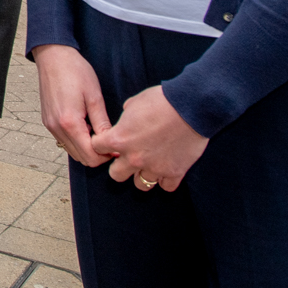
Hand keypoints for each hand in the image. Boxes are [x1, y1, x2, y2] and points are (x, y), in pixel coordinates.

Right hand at [31, 43, 111, 166]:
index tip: (117, 145)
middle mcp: (57, 128)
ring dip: (86, 148)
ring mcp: (50, 126)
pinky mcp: (48, 121)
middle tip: (110, 140)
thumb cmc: (75, 71)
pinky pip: (64, 141)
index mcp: (70, 123)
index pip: (90, 156)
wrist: (53, 56)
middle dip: (98, 154)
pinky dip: (77, 140)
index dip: (107, 155)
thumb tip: (113, 143)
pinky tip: (85, 126)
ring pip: (72, 151)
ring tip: (97, 131)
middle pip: (81, 158)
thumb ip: (102, 124)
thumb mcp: (95, 97)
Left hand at [91, 84, 207, 190]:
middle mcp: (133, 158)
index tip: (109, 142)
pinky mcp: (174, 173)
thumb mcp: (133, 103)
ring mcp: (154, 168)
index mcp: (119, 139)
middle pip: (116, 175)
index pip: (97, 148)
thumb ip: (125, 118)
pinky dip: (165, 180)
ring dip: (142, 175)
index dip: (101, 144)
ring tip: (149, 164)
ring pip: (141, 185)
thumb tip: (126, 122)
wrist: (191, 107)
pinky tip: (166, 169)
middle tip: (128, 157)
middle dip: (119, 166)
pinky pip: (166, 187)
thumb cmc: (160, 100)